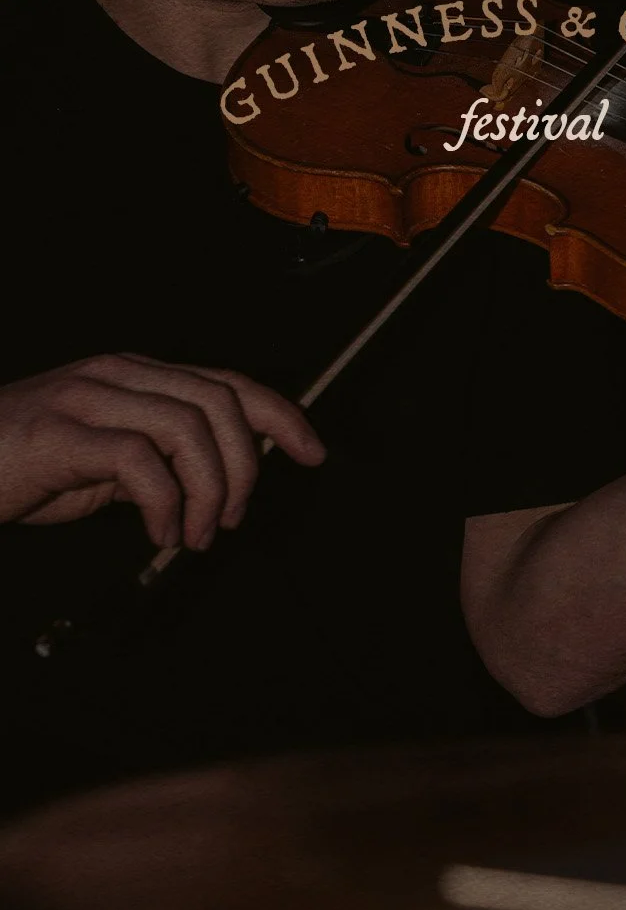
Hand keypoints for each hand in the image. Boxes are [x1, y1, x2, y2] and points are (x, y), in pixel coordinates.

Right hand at [0, 353, 325, 548]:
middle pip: (218, 401)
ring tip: (194, 536)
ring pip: (188, 427)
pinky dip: (165, 505)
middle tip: (232, 521)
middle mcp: (118, 374)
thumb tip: (215, 482)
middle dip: (245, 467)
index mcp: (135, 373)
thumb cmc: (21, 466)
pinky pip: (141, 462)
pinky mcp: (63, 435)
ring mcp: (89, 398)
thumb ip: (157, 459)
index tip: (312, 451)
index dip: (278, 413)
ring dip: (209, 492)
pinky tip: (159, 532)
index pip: (226, 381)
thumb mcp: (102, 460)